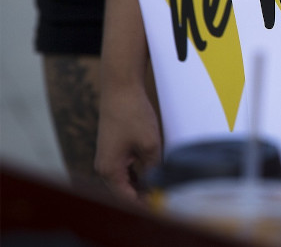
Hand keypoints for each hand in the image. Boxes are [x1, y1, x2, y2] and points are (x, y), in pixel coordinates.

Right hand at [94, 81, 161, 202]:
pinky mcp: (112, 149)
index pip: (126, 197)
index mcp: (109, 170)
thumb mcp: (150, 144)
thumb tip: (159, 184)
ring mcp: (106, 158)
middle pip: (124, 191)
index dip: (144, 203)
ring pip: (125, 180)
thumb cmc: (133, 114)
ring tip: (161, 184)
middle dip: (143, 194)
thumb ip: (154, 168)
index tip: (161, 203)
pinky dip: (137, 173)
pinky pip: (124, 168)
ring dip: (141, 183)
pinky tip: (152, 171)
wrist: (120, 89)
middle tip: (164, 194)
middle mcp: (103, 167)